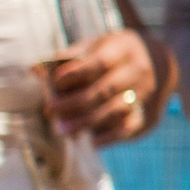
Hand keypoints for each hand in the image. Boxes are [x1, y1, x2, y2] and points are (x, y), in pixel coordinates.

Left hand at [44, 28, 164, 144]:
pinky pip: (129, 127)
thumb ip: (69, 58)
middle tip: (50, 110)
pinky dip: (111, 137)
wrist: (153, 62)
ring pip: (116, 110)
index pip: (101, 62)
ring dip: (87, 122)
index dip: (78, 73)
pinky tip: (92, 143)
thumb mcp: (95, 46)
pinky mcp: (144, 113)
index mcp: (123, 48)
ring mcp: (143, 93)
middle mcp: (137, 70)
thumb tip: (36, 69)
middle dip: (75, 102)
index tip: (56, 81)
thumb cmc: (110, 54)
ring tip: (62, 130)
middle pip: (106, 89)